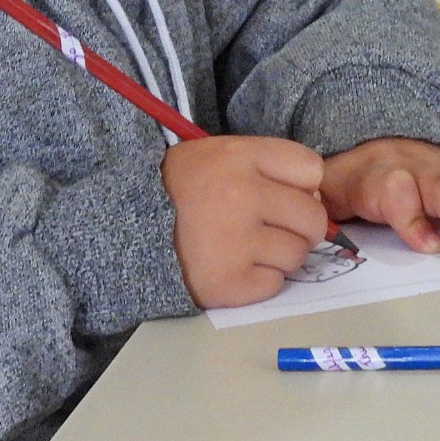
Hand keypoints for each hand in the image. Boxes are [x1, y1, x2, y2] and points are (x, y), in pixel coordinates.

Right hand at [161, 135, 325, 308]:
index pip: (312, 169)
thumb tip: (315, 199)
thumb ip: (268, 166)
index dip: (302, 184)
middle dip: (299, 225)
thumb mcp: (220, 155)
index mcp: (239, 156)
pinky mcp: (228, 284)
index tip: (280, 192)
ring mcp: (235, 243)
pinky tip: (233, 266)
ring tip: (246, 247)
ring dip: (279, 255)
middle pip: (313, 217)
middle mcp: (241, 196)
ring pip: (297, 254)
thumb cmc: (182, 190)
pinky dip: (260, 280)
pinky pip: (274, 284)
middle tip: (270, 228)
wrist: (124, 228)